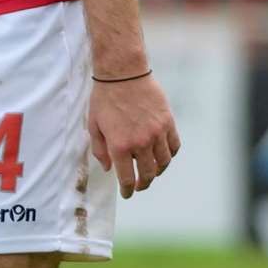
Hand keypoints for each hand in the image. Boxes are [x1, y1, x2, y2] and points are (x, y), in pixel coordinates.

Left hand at [89, 74, 179, 199]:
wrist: (123, 73)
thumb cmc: (104, 98)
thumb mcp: (94, 125)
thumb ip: (100, 150)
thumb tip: (108, 168)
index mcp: (120, 146)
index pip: (127, 178)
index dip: (128, 190)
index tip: (127, 194)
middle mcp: (140, 142)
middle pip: (147, 174)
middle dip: (143, 184)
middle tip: (140, 186)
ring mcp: (157, 132)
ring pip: (163, 163)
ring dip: (158, 172)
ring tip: (152, 172)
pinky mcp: (168, 122)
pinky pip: (174, 146)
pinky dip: (169, 155)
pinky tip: (163, 156)